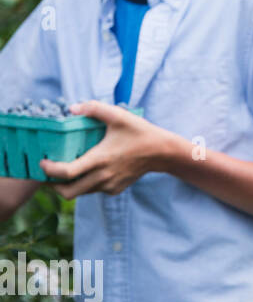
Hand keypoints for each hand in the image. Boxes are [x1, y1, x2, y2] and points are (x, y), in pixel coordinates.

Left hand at [40, 101, 180, 197]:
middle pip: (67, 192)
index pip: (66, 172)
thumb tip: (71, 108)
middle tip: (46, 174)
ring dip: (68, 185)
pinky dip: (85, 184)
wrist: (162, 152)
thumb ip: (94, 108)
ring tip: (63, 172)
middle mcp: (103, 176)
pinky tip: (88, 171)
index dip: (48, 170)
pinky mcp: (115, 189)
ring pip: (79, 193)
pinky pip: (93, 191)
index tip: (42, 162)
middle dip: (52, 185)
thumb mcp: (119, 116)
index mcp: (100, 159)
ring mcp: (109, 185)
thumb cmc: (139, 132)